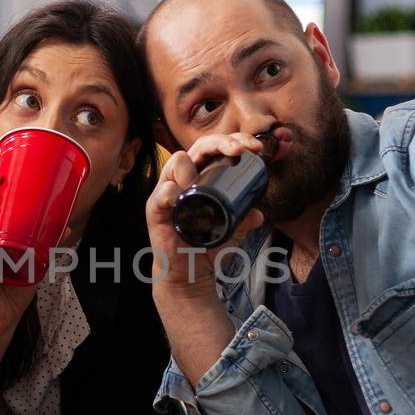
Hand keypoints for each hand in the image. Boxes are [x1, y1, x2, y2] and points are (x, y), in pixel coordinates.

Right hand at [146, 132, 265, 297]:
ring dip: (195, 166)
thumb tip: (259, 214)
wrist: (189, 274)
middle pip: (197, 147)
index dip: (233, 141)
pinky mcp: (155, 210)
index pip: (213, 147)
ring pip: (176, 162)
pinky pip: (161, 193)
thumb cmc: (205, 245)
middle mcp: (182, 179)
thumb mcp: (231, 230)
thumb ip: (244, 219)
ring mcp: (167, 192)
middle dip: (221, 142)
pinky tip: (181, 195)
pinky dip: (172, 191)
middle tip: (240, 151)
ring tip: (203, 184)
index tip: (255, 148)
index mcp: (199, 176)